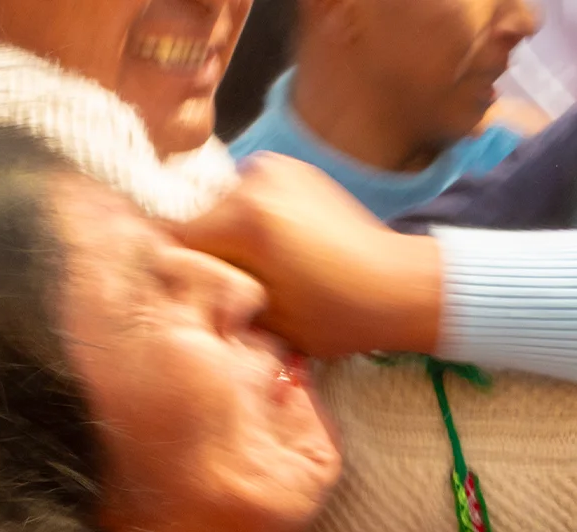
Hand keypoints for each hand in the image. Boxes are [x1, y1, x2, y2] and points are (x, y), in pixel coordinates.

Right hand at [174, 155, 444, 358]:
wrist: (399, 285)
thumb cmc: (338, 315)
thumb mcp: (269, 320)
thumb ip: (218, 294)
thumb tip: (182, 284)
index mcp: (243, 218)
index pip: (177, 239)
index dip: (184, 272)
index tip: (196, 294)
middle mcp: (254, 178)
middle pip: (202, 221)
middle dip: (213, 254)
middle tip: (241, 288)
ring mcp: (276, 167)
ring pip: (227, 209)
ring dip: (236, 237)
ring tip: (272, 270)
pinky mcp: (294, 168)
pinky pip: (254, 198)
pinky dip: (259, 221)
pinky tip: (286, 249)